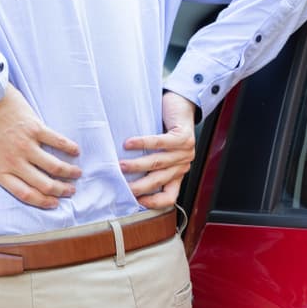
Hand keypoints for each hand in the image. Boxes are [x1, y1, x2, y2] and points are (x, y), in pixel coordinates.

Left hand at [0, 84, 81, 208]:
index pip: (25, 194)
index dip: (41, 202)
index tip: (53, 204)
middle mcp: (15, 161)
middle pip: (44, 184)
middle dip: (60, 191)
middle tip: (70, 192)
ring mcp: (26, 144)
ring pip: (53, 165)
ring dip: (68, 172)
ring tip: (77, 174)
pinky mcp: (34, 126)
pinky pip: (56, 140)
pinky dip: (68, 147)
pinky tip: (76, 151)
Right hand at [120, 91, 196, 208]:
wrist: (183, 105)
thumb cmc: (167, 128)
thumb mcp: (161, 152)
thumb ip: (150, 165)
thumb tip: (124, 176)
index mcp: (177, 173)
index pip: (170, 196)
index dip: (154, 202)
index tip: (136, 200)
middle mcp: (183, 165)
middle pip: (159, 181)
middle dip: (139, 186)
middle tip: (122, 186)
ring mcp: (185, 152)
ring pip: (157, 163)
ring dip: (137, 165)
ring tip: (121, 165)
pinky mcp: (183, 137)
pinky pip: (160, 143)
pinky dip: (142, 143)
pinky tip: (129, 143)